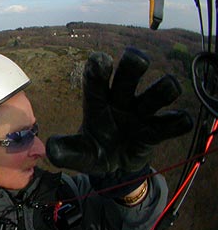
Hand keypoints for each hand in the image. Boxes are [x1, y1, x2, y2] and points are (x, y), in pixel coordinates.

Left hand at [46, 47, 193, 174]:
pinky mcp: (158, 130)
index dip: (98, 67)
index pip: (96, 78)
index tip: (101, 60)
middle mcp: (121, 100)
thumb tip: (51, 148)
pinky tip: (174, 123)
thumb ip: (65, 150)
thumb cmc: (94, 151)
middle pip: (131, 70)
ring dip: (162, 89)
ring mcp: (142, 112)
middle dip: (134, 62)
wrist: (114, 169)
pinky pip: (175, 121)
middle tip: (137, 62)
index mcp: (98, 101)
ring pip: (160, 90)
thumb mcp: (78, 153)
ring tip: (156, 99)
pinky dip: (177, 121)